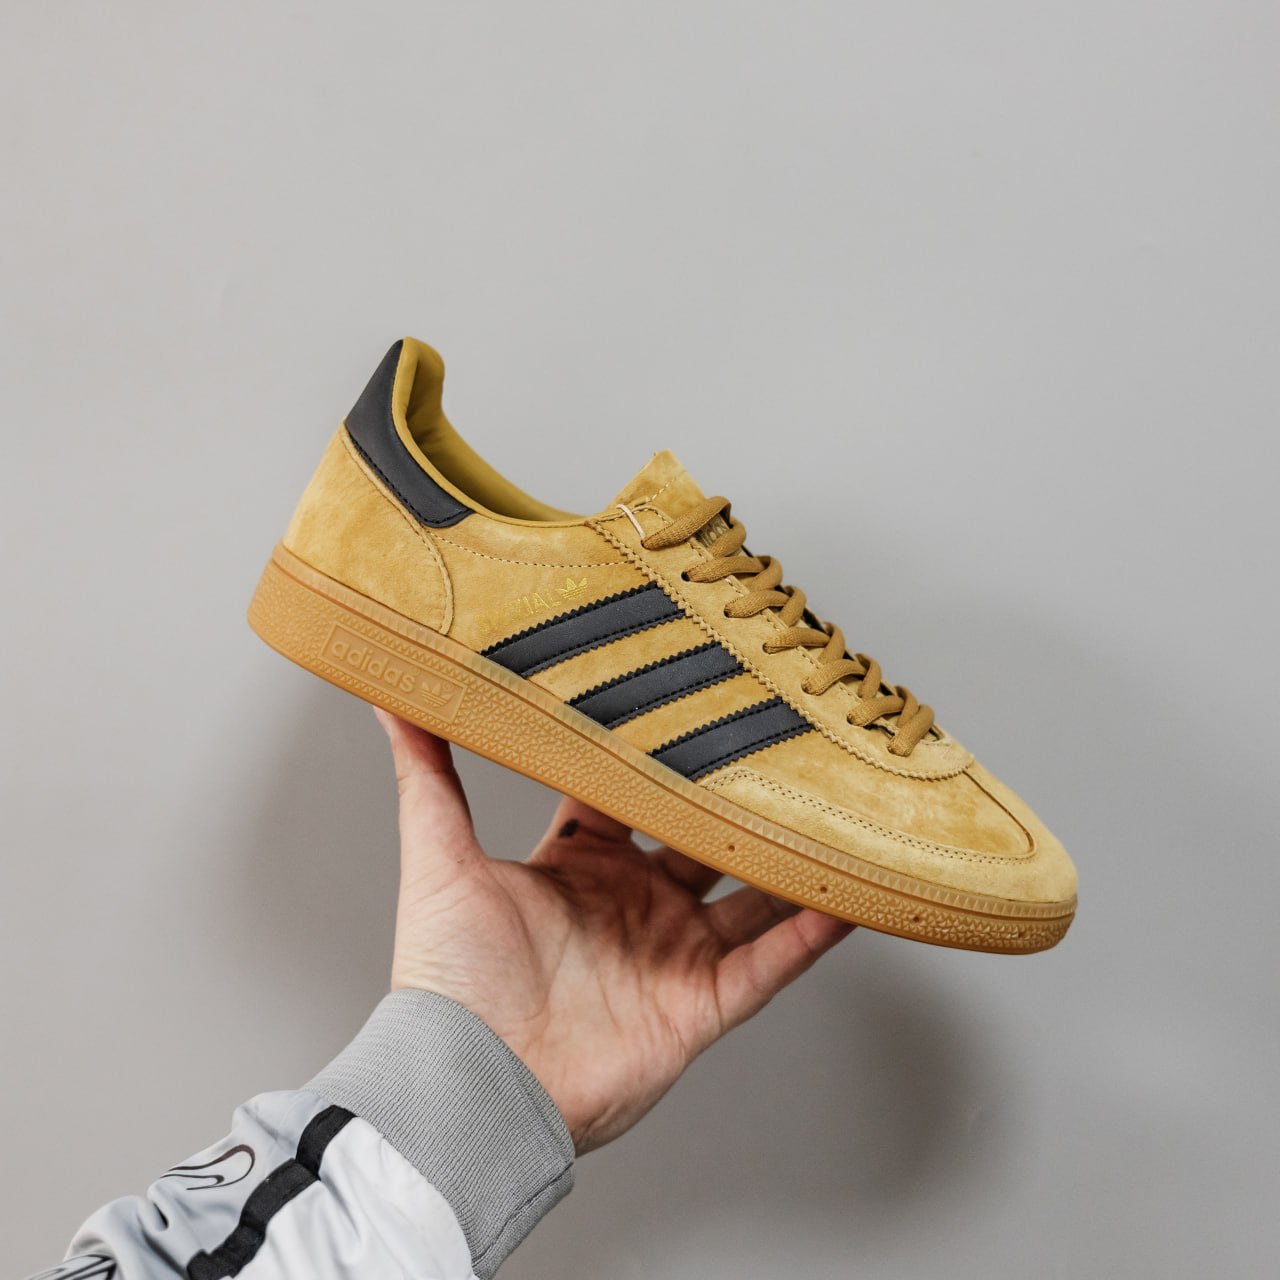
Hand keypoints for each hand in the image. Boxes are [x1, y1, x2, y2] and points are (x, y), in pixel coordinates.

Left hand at [377, 708, 853, 1153]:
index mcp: (578, 865)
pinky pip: (770, 965)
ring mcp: (671, 954)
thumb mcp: (437, 856)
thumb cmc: (446, 981)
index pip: (628, 792)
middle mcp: (633, 904)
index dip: (656, 750)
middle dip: (737, 796)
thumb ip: (426, 773)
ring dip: (791, 860)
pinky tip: (848, 894)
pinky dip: (810, 934)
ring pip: (752, 897)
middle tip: (779, 740)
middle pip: (702, 837)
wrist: (468, 1083)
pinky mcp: (699, 1006)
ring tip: (836, 812)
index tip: (687, 698)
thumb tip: (391, 692)